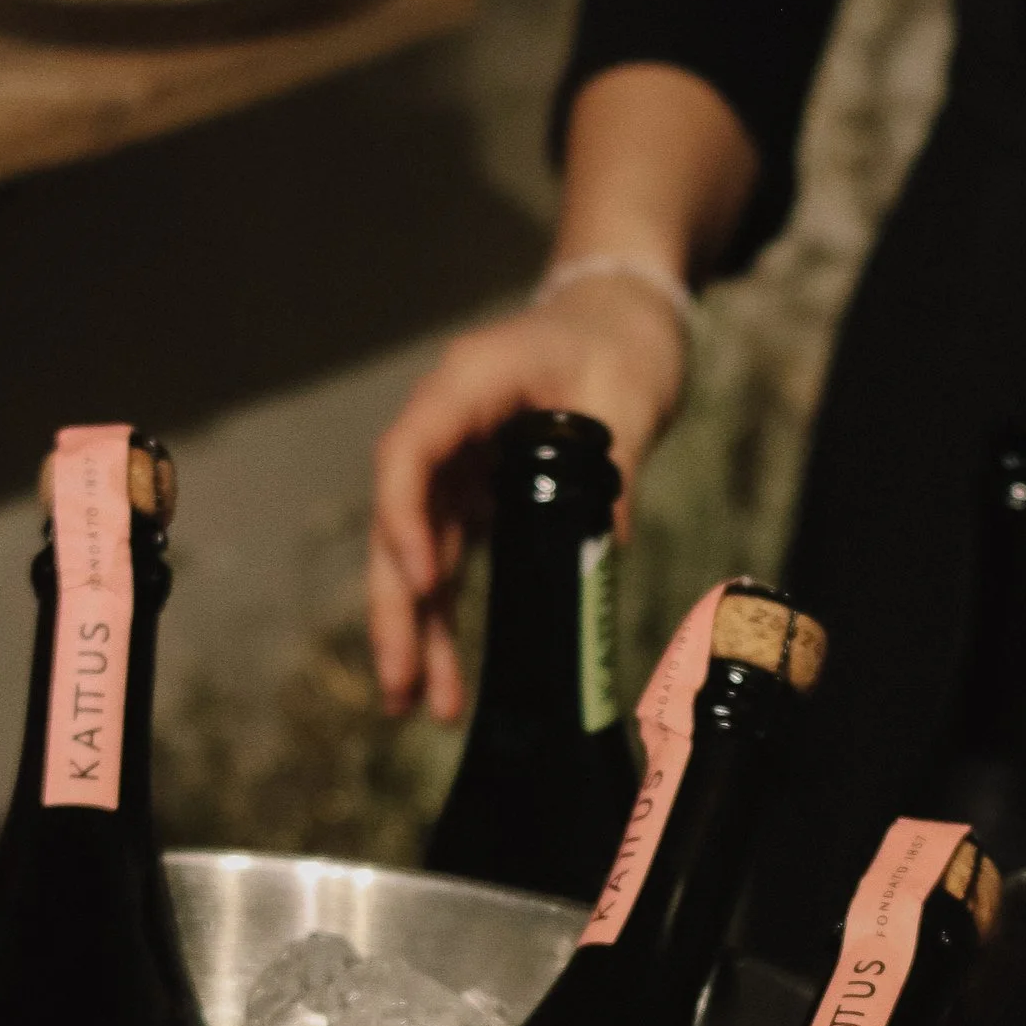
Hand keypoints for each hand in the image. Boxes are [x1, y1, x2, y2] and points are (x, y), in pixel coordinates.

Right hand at [366, 276, 686, 718]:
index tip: (428, 581)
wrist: (617, 317)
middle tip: (400, 684)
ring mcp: (453, 465)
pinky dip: (445, 622)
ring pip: (417, 556)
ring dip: (416, 632)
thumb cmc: (620, 343)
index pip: (411, 452)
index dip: (407, 518)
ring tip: (416, 707)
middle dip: (396, 607)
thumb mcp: (630, 395)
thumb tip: (606, 552)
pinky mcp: (472, 498)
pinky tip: (444, 682)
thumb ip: (614, 470)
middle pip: (399, 522)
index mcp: (469, 383)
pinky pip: (448, 566)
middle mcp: (445, 426)